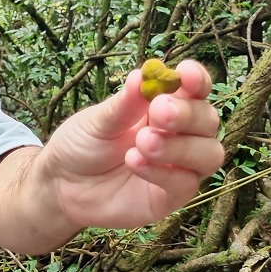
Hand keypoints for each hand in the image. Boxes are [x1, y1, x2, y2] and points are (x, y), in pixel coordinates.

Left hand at [38, 59, 223, 229]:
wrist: (61, 184)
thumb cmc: (83, 143)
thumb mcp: (97, 120)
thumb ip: (124, 104)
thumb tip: (142, 75)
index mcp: (164, 105)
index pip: (195, 89)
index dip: (197, 79)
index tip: (186, 74)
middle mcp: (179, 134)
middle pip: (208, 119)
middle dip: (187, 113)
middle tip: (159, 111)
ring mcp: (179, 166)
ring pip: (209, 154)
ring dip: (180, 146)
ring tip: (142, 141)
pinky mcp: (171, 197)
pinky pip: (185, 184)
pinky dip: (163, 172)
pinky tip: (134, 161)